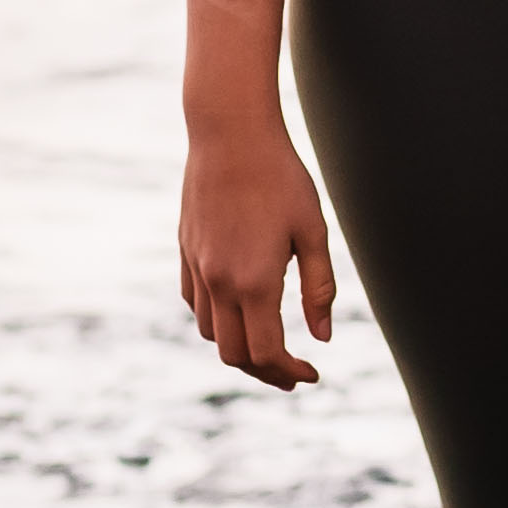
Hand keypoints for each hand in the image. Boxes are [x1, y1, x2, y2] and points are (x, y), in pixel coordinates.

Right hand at [178, 119, 336, 389]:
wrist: (229, 134)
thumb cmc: (281, 177)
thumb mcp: (313, 232)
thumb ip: (318, 289)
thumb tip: (322, 338)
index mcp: (254, 281)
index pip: (266, 352)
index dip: (289, 372)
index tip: (312, 374)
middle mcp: (219, 282)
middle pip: (234, 354)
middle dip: (265, 371)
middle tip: (293, 373)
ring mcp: (197, 267)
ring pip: (210, 332)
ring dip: (239, 347)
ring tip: (268, 344)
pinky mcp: (186, 251)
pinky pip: (195, 303)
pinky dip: (216, 320)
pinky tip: (238, 311)